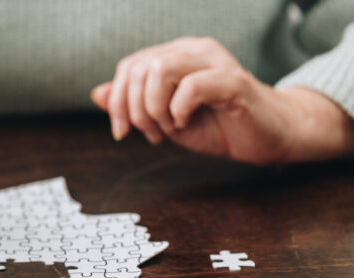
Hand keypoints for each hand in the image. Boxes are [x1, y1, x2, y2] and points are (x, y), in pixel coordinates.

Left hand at [91, 37, 353, 164]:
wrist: (267, 138)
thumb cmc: (218, 126)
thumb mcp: (164, 119)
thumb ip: (132, 105)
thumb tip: (98, 93)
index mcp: (176, 56)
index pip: (129, 66)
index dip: (118, 101)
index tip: (123, 132)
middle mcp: (193, 51)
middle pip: (139, 67)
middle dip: (134, 108)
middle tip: (150, 134)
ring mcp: (214, 62)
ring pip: (160, 69)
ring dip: (154, 108)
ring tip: (168, 128)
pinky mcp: (233, 81)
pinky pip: (191, 86)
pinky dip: (178, 110)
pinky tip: (184, 125)